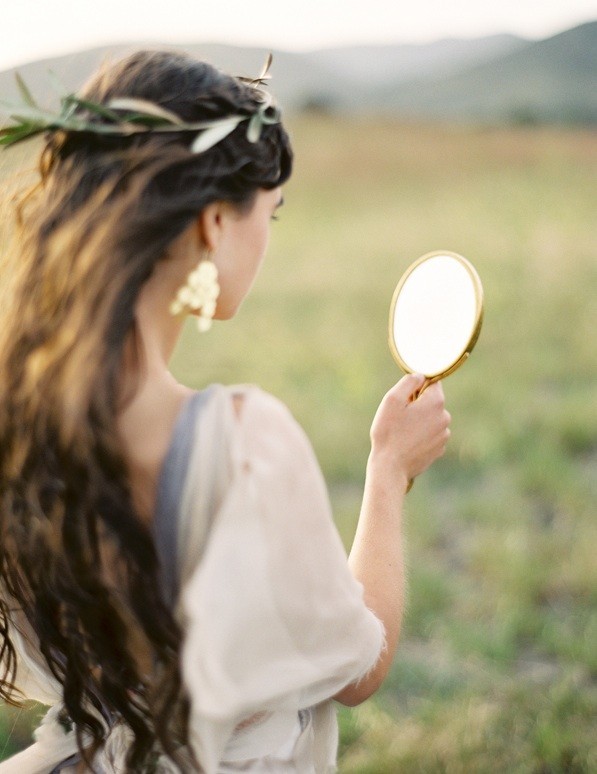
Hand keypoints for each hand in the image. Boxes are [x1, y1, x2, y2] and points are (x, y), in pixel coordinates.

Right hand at [369, 373, 450, 487]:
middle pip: (432, 402)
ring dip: (419, 421)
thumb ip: (408, 382)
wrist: (391, 467)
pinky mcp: (439, 449)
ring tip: (402, 432)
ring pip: (431, 419)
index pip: (432, 383)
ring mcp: (443, 435)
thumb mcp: (392, 400)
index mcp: (436, 402)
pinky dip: (421, 436)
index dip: (416, 387)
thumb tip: (420, 376)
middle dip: (417, 405)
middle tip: (399, 417)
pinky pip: (431, 435)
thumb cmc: (388, 432)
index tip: (404, 398)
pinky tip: (408, 443)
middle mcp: (445, 417)